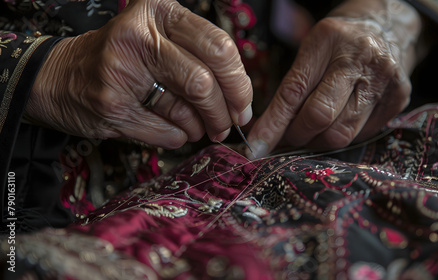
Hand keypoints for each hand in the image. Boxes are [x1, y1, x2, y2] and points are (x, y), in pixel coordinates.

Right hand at [27, 0, 252, 148]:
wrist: (60, 77)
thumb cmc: (122, 58)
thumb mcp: (158, 38)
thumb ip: (199, 55)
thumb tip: (240, 100)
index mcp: (159, 12)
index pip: (219, 48)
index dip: (239, 83)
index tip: (243, 105)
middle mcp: (139, 36)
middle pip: (204, 81)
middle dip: (224, 111)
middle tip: (227, 124)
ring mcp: (121, 71)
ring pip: (187, 111)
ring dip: (200, 127)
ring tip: (195, 126)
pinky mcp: (112, 105)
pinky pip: (168, 133)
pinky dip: (178, 137)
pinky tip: (170, 129)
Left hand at [246, 0, 421, 157]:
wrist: (387, 28)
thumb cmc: (338, 43)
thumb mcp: (310, 51)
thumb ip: (291, 88)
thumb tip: (267, 133)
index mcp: (329, 40)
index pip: (294, 92)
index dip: (273, 124)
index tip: (256, 147)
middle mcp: (360, 59)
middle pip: (320, 116)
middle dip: (297, 135)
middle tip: (289, 138)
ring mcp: (384, 80)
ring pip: (342, 133)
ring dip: (318, 141)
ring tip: (311, 132)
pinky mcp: (399, 98)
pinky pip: (362, 134)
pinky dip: (342, 136)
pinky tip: (338, 123)